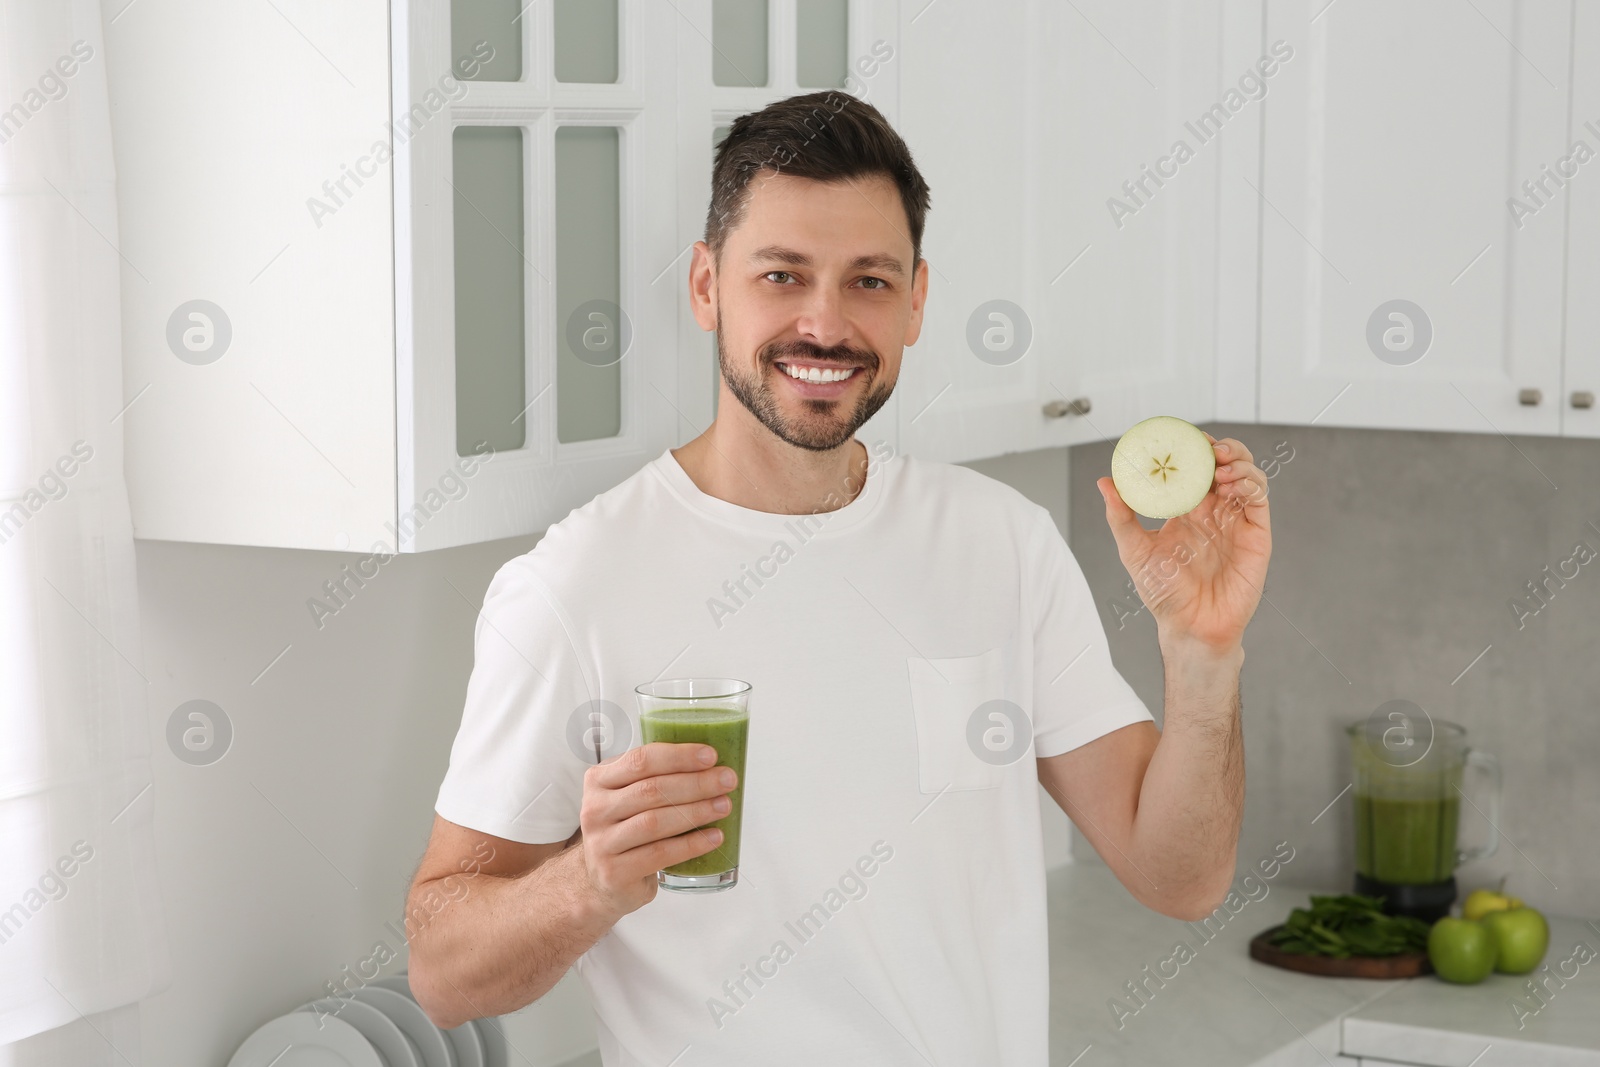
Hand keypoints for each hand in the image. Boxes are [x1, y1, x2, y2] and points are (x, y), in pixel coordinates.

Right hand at [577, 743, 735, 917]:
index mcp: (599, 780)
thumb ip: (655, 778)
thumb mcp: (628, 797)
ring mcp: (601, 842)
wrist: (601, 881)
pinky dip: (691, 844)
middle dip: (696, 783)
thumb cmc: (625, 830)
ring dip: (696, 812)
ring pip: (655, 822)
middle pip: (651, 790)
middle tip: (727, 780)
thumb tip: (711, 764)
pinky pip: (660, 854)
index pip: (641, 760)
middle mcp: (595, 809)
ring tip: (724, 806)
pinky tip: (713, 837)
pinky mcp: (615, 872)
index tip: (711, 756)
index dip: (679, 756)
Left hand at [1095, 432, 1270, 651]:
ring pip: (1246, 475)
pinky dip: (1249, 483)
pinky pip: (1259, 499)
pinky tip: (1231, 485)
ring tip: (1219, 466)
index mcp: (1186, 510)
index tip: (1181, 436)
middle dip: (1219, 447)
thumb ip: (1120, 516)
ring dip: (1237, 462)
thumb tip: (1104, 482)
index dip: (1192, 448)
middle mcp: (1213, 511)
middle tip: (1206, 446)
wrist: (1190, 626)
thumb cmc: (1163, 593)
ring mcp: (1236, 521)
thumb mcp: (1134, 550)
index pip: (1193, 468)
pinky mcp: (1256, 535)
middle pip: (1224, 464)